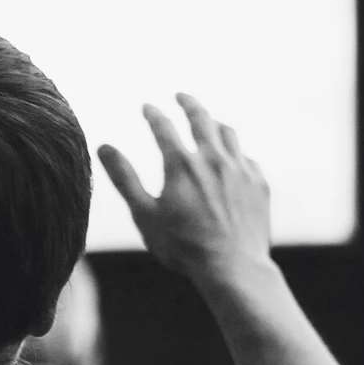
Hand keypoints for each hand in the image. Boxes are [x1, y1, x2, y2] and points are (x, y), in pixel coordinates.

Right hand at [97, 95, 271, 287]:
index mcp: (181, 165)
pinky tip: (232, 160)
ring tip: (209, 122)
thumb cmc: (183, 247)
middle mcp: (213, 159)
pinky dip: (235, 154)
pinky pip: (247, 159)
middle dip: (189, 104)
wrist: (232, 267)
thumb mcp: (145, 215)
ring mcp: (240, 169)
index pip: (163, 127)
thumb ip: (125, 179)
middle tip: (181, 97)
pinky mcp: (259, 184)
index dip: (153, 114)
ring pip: (228, 134)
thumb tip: (104, 147)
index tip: (147, 107)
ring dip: (215, 124)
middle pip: (201, 118)